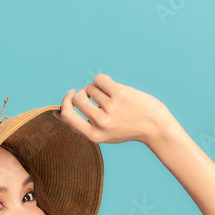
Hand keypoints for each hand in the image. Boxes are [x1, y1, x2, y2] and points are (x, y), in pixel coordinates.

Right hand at [53, 73, 174, 145]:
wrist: (156, 127)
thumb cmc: (127, 129)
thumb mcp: (103, 134)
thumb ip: (82, 125)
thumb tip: (58, 113)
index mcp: (94, 135)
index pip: (67, 115)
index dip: (65, 103)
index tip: (70, 95)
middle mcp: (101, 123)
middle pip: (77, 98)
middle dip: (82, 93)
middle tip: (93, 94)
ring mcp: (111, 108)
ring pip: (90, 88)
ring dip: (97, 88)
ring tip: (110, 95)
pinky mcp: (120, 94)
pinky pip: (99, 79)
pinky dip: (102, 80)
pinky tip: (111, 86)